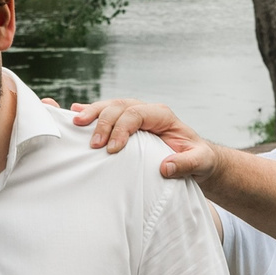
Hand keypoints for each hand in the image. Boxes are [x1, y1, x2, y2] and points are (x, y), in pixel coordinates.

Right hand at [66, 98, 228, 182]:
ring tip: (76, 123)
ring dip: (92, 114)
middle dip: (103, 122)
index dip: (122, 128)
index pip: (137, 114)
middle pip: (120, 107)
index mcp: (163, 116)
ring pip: (110, 106)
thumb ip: (186, 164)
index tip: (112, 150)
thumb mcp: (200, 162)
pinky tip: (75, 114)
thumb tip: (165, 167)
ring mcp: (135, 115)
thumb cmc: (198, 158)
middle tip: (93, 144)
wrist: (195, 158)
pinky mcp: (126, 124)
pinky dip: (91, 113)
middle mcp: (147, 111)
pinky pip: (107, 114)